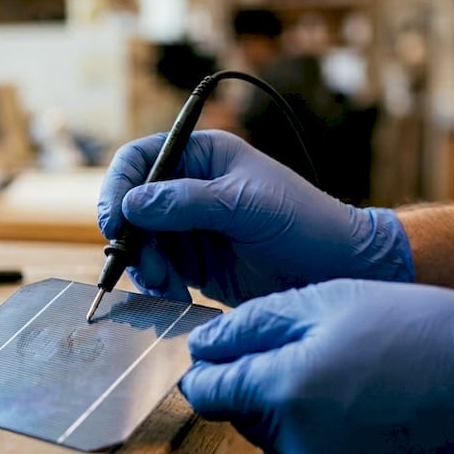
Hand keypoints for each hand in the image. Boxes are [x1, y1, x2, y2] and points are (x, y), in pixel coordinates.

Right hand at [96, 130, 411, 304]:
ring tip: (167, 286)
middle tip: (146, 267)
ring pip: (140, 243)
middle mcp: (189, 188)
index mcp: (203, 157)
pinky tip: (176, 296)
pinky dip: (158, 285)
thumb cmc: (305, 224)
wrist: (339, 272)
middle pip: (131, 206)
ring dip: (144, 267)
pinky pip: (158, 271)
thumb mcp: (246, 206)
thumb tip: (131, 203)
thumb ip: (187, 203)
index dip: (118, 187)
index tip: (114, 222)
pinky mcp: (194, 264)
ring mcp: (190, 228)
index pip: (140, 159)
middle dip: (131, 238)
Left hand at [181, 280, 453, 453]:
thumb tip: (202, 346)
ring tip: (362, 386)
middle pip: (247, 418)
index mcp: (281, 390)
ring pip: (286, 447)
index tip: (228, 357)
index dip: (212, 370)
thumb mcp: (329, 300)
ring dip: (304, 419)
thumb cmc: (424, 331)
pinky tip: (378, 420)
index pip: (206, 391)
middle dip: (268, 389)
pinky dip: (338, 451)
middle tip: (325, 357)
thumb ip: (252, 323)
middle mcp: (296, 446)